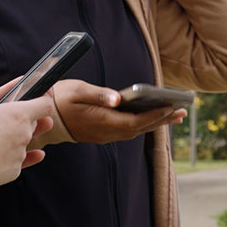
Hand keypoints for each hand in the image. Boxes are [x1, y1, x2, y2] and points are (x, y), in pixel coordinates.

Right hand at [0, 89, 52, 185]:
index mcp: (18, 114)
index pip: (44, 104)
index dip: (43, 98)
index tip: (40, 94)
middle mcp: (24, 135)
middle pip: (33, 123)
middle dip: (26, 118)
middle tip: (12, 116)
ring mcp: (20, 154)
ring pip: (24, 142)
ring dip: (16, 138)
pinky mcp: (13, 171)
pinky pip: (19, 161)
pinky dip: (16, 156)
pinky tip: (24, 153)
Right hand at [48, 79, 184, 144]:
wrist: (44, 117)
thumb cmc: (60, 99)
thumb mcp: (77, 90)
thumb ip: (98, 94)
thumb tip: (118, 99)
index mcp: (103, 121)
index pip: (136, 121)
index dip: (155, 115)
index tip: (171, 107)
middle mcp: (107, 132)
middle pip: (140, 128)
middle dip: (162, 119)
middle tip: (182, 111)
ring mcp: (104, 135)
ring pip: (135, 131)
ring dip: (155, 123)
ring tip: (173, 115)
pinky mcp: (102, 134)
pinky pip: (128, 131)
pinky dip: (143, 125)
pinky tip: (151, 118)